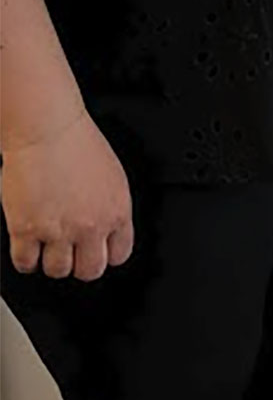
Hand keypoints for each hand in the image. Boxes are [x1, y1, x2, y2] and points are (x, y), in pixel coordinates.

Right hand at [2, 112, 133, 280]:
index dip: (104, 255)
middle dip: (79, 264)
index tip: (95, 252)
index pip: (119, 255)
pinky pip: (25, 263)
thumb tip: (106, 230)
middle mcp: (91, 225)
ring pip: (58, 271)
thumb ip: (110, 208)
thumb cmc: (76, 142)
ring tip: (46, 245)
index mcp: (117, 211)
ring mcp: (58, 230)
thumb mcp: (112, 177)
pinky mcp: (26, 230)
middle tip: (70, 253)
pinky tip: (26, 246)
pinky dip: (25, 259)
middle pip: (90, 271)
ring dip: (50, 261)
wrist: (46, 128)